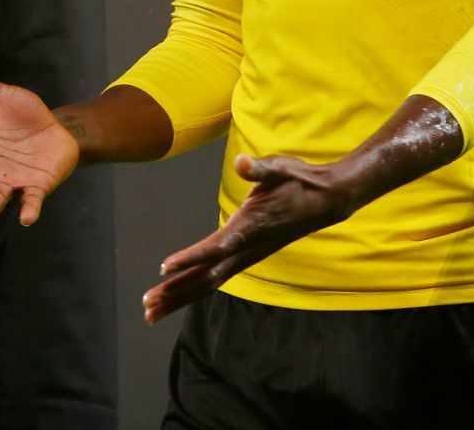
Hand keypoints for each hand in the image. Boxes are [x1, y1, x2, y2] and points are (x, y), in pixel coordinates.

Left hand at [142, 153, 355, 322]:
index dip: (190, 257)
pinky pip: (217, 276)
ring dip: (180, 296)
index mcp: (250, 228)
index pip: (215, 247)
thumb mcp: (280, 168)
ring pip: (209, 283)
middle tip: (146, 305)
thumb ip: (260, 169)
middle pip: (206, 277)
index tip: (163, 267)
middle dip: (176, 291)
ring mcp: (248, 255)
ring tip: (151, 311)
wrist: (327, 199)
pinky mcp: (248, 255)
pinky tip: (177, 293)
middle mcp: (247, 248)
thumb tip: (243, 162)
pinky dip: (194, 286)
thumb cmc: (299, 180)